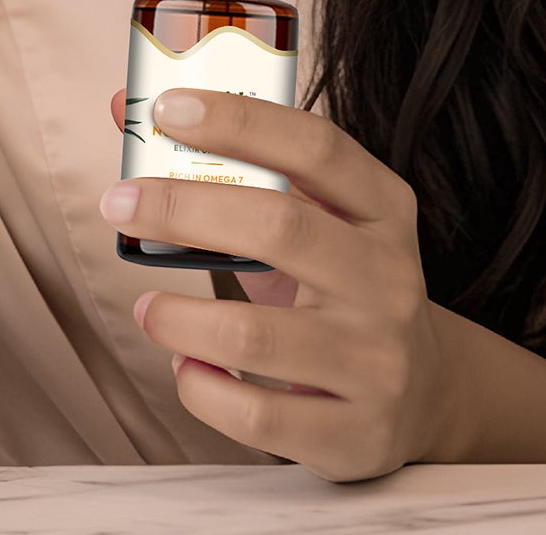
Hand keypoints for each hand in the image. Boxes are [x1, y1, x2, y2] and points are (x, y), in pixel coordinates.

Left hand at [105, 85, 461, 478]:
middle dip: (185, 208)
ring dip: (180, 317)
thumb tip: (126, 109)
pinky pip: (258, 416)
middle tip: (119, 202)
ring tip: (146, 307)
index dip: (240, 121)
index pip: (316, 147)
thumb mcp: (312, 219)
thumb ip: (232, 167)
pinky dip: (203, 388)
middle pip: (281, 228)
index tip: (168, 109)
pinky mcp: (355, 435)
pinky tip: (186, 366)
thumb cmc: (341, 287)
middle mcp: (387, 279)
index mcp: (383, 210)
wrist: (427, 394)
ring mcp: (376, 361)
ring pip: (256, 335)